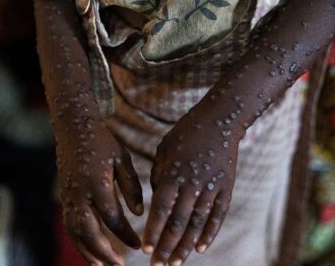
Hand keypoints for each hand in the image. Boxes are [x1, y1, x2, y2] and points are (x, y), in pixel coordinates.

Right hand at [57, 117, 143, 265]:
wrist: (74, 128)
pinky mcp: (64, 195)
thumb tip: (139, 213)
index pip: (113, 219)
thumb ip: (132, 186)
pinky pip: (69, 224)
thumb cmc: (102, 141)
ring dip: (87, 251)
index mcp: (98, 184)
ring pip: (75, 232)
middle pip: (89, 233)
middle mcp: (80, 194)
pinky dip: (78, 240)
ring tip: (101, 265)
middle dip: (104, 253)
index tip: (140, 246)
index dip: (126, 235)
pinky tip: (88, 248)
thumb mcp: (123, 159)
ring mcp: (69, 196)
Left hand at [143, 103, 243, 265]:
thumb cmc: (186, 132)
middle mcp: (191, 184)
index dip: (153, 231)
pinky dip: (210, 233)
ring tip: (176, 263)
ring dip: (186, 246)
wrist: (220, 120)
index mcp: (173, 173)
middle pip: (178, 222)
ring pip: (197, 223)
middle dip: (166, 246)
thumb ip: (159, 176)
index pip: (161, 209)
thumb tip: (157, 200)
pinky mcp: (226, 188)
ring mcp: (211, 187)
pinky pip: (217, 215)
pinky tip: (201, 248)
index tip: (145, 250)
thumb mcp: (164, 149)